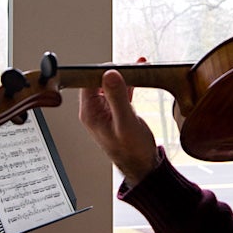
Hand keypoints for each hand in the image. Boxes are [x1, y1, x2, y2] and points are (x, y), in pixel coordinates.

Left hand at [78, 66, 160, 186]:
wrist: (143, 165)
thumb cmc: (132, 151)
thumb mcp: (125, 123)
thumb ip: (117, 97)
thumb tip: (110, 74)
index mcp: (90, 113)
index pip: (88, 82)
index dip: (103, 72)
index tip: (119, 68)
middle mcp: (95, 110)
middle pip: (100, 81)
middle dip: (116, 71)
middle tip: (132, 68)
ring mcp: (106, 110)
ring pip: (111, 84)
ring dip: (125, 75)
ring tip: (138, 68)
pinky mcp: (117, 110)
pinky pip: (121, 91)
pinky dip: (130, 82)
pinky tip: (140, 75)